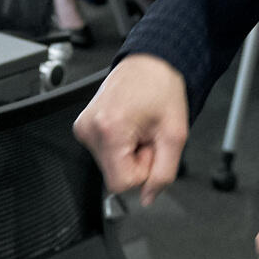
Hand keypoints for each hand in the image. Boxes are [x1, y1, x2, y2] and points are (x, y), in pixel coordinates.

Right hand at [74, 54, 188, 205]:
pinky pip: (103, 152)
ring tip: (138, 128)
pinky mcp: (83, 126)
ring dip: (128, 153)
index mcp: (110, 130)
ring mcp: (83, 127)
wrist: (149, 61)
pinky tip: (128, 125)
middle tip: (146, 135)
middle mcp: (90, 129)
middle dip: (136, 161)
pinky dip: (119, 145)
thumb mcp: (175, 135)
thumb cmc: (162, 88)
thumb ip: (164, 173)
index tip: (151, 148)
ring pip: (109, 166)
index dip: (143, 172)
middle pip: (114, 176)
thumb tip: (148, 197)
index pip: (121, 184)